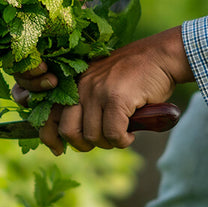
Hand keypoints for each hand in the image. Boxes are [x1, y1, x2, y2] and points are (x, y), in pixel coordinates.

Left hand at [13, 26, 192, 154]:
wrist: (159, 56)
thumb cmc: (132, 75)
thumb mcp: (100, 85)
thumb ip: (84, 103)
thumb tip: (71, 136)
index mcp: (72, 84)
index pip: (48, 114)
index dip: (49, 137)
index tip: (57, 150)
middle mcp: (80, 86)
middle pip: (68, 131)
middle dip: (83, 145)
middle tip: (101, 141)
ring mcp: (97, 91)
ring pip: (93, 136)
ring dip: (109, 143)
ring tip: (120, 134)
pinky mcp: (116, 98)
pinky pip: (113, 134)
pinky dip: (122, 141)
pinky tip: (130, 134)